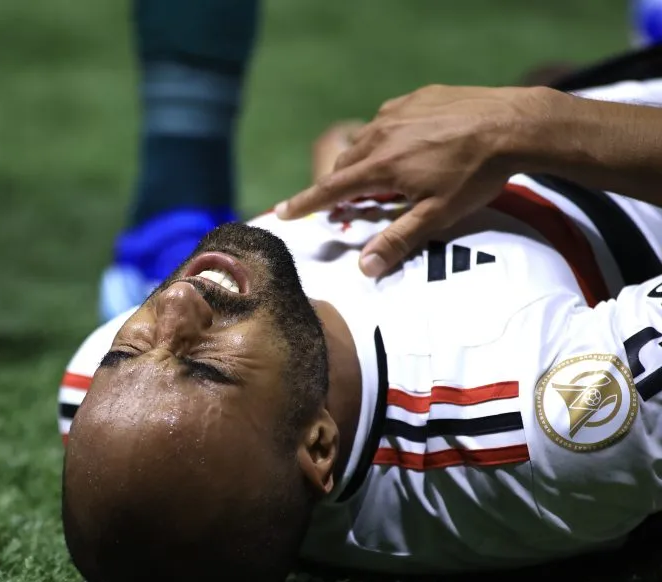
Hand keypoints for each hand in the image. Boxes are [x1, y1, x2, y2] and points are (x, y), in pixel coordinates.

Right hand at [277, 85, 555, 275]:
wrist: (514, 123)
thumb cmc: (476, 174)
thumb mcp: (437, 214)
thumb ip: (398, 239)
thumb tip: (364, 268)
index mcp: (380, 166)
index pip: (330, 189)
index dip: (304, 203)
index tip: (281, 211)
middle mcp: (380, 135)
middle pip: (345, 163)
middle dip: (340, 184)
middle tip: (347, 202)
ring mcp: (398, 112)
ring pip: (365, 140)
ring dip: (364, 159)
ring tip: (382, 175)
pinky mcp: (417, 97)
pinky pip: (389, 119)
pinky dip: (387, 136)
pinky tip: (410, 145)